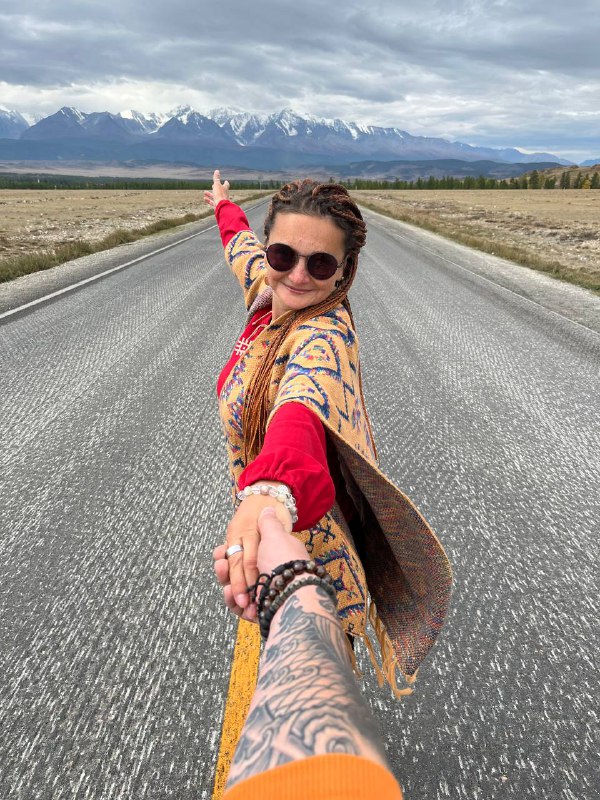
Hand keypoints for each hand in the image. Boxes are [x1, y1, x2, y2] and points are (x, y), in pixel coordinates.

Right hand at [203, 168, 229, 209]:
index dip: (225, 183)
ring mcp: (221, 201)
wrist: (221, 207)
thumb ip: (216, 178)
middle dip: (216, 188)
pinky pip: (213, 202)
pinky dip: (209, 200)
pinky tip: (204, 199)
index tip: (225, 181)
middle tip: (213, 185)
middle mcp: (224, 195)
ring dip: (210, 194)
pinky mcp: (218, 206)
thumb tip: (217, 170)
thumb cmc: (220, 195)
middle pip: (220, 191)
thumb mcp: (217, 185)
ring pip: (215, 196)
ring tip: (205, 192)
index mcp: (225, 189)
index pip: (226, 185)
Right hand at [213, 506, 308, 622]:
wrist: (295, 590)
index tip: (221, 552)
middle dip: (226, 570)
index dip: (230, 553)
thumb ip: (268, 523)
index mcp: (270, 557)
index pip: (246, 554)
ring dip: (228, 584)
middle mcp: (267, 575)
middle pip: (238, 574)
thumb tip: (268, 509)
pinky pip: (240, 607)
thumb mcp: (276, 534)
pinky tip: (228, 593)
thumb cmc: (284, 560)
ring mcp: (263, 593)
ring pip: (237, 591)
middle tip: (220, 565)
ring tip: (224, 581)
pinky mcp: (259, 609)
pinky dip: (232, 601)